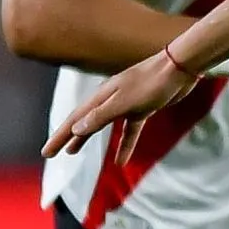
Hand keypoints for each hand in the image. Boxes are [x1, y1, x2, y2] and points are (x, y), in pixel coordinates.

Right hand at [42, 51, 195, 162]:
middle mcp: (110, 99)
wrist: (181, 68)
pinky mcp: (142, 108)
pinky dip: (124, 145)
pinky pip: (129, 131)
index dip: (60, 137)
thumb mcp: (125, 101)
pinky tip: (121, 161)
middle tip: (52, 153)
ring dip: (87, 138)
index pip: (75, 120)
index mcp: (102, 96)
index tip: (46, 153)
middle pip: (84, 121)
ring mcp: (126, 103)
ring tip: (73, 152)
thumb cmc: (152, 83)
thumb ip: (101, 115)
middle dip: (67, 137)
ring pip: (102, 125)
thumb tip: (77, 129)